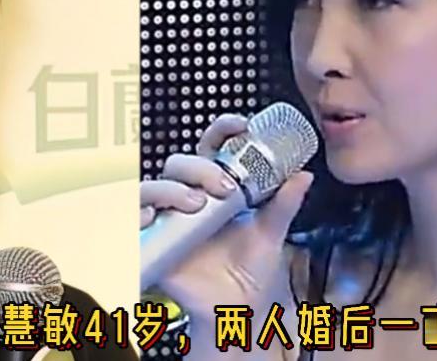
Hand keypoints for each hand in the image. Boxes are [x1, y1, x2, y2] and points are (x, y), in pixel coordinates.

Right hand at [139, 113, 313, 324]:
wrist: (237, 311)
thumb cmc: (250, 272)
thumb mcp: (271, 234)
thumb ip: (284, 204)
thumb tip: (304, 175)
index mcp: (217, 189)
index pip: (212, 148)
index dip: (222, 130)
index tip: (241, 125)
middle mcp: (189, 199)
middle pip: (179, 163)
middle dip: (200, 167)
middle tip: (225, 188)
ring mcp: (168, 219)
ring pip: (152, 185)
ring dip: (170, 188)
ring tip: (195, 204)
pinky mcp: (153, 242)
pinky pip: (132, 219)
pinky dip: (136, 212)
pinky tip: (151, 216)